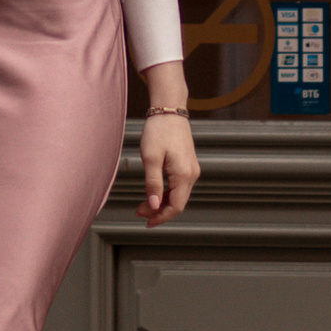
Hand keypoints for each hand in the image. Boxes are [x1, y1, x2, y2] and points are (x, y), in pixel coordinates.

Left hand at [137, 108, 199, 225]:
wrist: (169, 109)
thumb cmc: (158, 131)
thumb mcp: (151, 158)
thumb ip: (153, 185)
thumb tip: (154, 207)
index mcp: (184, 174)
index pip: (176, 206)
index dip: (161, 217)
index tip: (146, 221)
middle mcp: (192, 174)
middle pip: (178, 202)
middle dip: (159, 211)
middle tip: (139, 211)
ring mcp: (191, 169)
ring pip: (179, 195)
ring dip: (162, 202)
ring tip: (143, 203)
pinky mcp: (188, 164)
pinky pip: (179, 185)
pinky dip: (167, 192)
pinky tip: (154, 192)